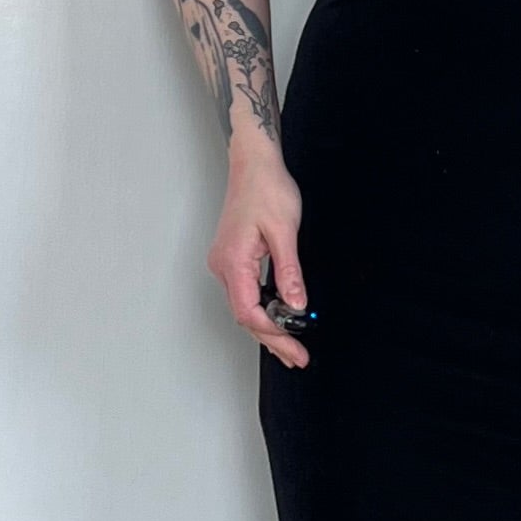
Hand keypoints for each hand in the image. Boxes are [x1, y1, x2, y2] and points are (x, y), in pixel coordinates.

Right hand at [207, 145, 309, 367]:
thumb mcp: (284, 231)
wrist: (254, 162)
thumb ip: (289, 272)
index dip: (273, 333)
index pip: (249, 312)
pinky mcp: (233, 260)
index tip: (296, 347)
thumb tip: (296, 305)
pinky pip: (246, 294)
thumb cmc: (266, 188)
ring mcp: (225, 264)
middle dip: (272, 340)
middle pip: (245, 316)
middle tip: (297, 357)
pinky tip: (278, 322)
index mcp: (233, 261)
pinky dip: (263, 312)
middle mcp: (223, 266)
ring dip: (267, 330)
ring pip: (245, 308)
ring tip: (290, 349)